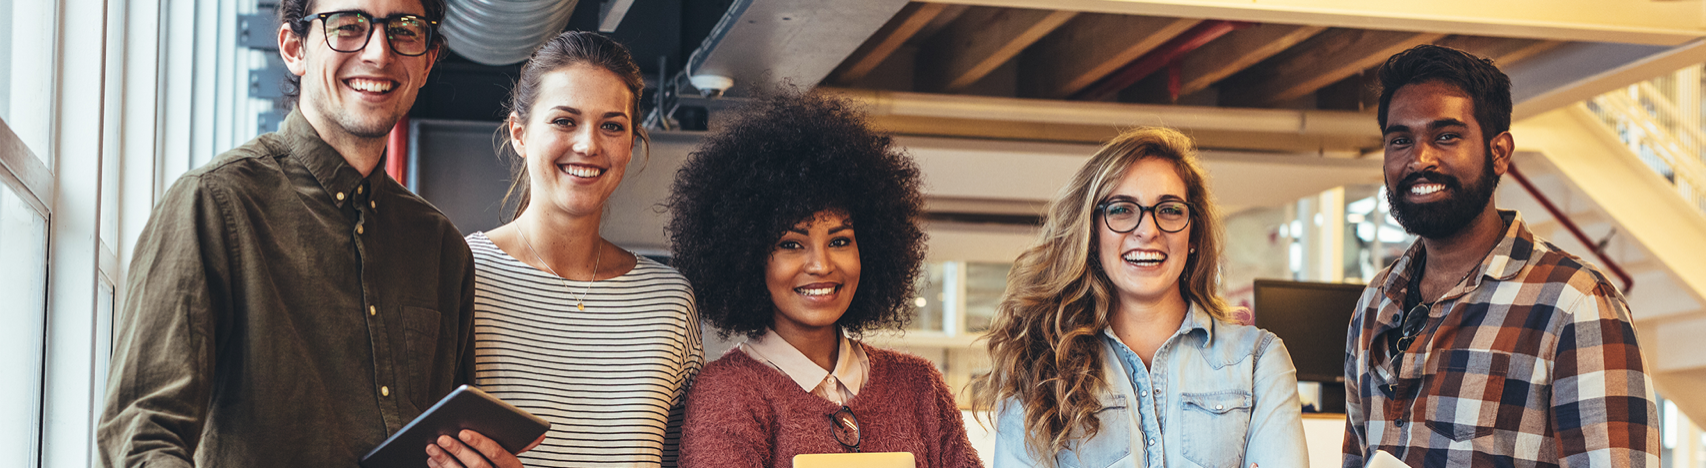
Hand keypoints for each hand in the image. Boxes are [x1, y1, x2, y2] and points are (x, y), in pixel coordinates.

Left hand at [424, 429, 545, 467]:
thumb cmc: (501, 467)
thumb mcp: (512, 460)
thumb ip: (521, 444)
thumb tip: (540, 435)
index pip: (497, 454)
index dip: (480, 442)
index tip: (463, 431)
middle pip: (477, 466)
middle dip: (458, 450)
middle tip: (442, 437)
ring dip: (444, 460)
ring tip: (432, 445)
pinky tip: (433, 459)